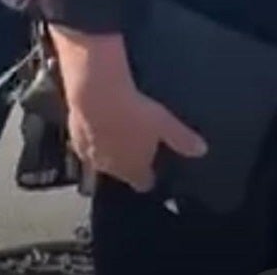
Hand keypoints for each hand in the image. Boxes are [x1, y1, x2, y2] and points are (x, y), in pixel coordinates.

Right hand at [65, 72, 205, 192]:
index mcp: (133, 169)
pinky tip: (96, 118)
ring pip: (101, 159)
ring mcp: (91, 155)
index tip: (153, 165)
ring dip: (108, 147)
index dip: (149, 175)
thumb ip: (182, 139)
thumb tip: (201, 149)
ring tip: (115, 125)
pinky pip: (84, 142)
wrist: (96, 93)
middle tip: (134, 138)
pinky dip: (91, 134)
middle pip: (121, 171)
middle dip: (128, 160)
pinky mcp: (75, 138)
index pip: (143, 182)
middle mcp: (111, 168)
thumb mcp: (164, 123)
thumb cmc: (132, 111)